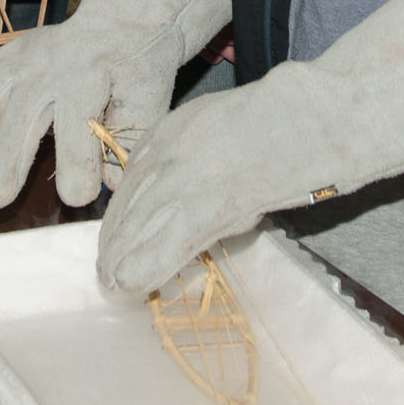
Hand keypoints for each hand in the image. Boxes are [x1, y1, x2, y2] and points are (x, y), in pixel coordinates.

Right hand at [0, 0, 232, 206]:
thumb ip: (131, 136)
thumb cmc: (136, 64)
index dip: (80, 160)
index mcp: (92, 76)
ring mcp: (22, 60)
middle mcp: (52, 66)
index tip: (77, 197)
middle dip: (9, 156)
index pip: (82, 123)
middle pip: (26, 113)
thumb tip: (114, 183)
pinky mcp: (3, 58)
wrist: (123, 16)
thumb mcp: (149, 94)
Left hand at [96, 0, 403, 294]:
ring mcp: (178, 182)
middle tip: (106, 269)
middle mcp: (163, 156)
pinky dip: (142, 267)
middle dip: (115, 241)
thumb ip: (200, 155)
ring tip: (112, 282)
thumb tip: (201, 192)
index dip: (123, 214)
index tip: (116, 235)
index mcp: (168, 134)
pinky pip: (162, 246)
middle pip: (127, 208)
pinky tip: (128, 284)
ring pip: (135, 229)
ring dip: (121, 259)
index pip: (132, 181)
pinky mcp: (199, 209)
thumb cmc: (275, 121)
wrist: (297, 121)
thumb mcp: (222, 127)